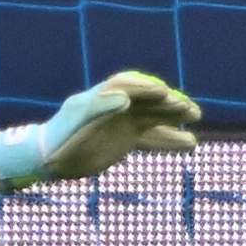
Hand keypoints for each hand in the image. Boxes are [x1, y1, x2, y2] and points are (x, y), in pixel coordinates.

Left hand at [0, 71, 201, 187]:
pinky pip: (153, 136)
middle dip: (166, 101)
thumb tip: (125, 97)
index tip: (163, 92)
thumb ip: (98, 108)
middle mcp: (113, 105)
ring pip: (154, 116)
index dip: (144, 89)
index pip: (125, 87)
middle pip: (145, 99)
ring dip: (174, 115)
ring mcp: (122, 120)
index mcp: (98, 97)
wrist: (48, 159)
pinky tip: (191, 144)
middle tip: (187, 107)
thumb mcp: (75, 124)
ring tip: (196, 115)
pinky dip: (171, 140)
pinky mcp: (127, 136)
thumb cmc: (58, 140)